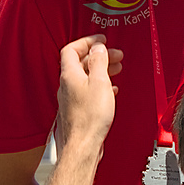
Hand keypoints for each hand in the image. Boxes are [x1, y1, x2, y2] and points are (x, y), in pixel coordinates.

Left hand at [55, 36, 117, 154]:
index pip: (72, 49)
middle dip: (98, 55)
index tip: (100, 40)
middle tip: (114, 54)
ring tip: (116, 68)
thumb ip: (98, 61)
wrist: (83, 145)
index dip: (86, 41)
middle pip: (80, 62)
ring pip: (85, 76)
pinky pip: (87, 90)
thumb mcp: (99, 82)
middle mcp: (67, 84)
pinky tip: (110, 89)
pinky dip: (99, 85)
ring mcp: (70, 97)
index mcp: (70, 74)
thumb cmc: (90, 117)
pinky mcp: (77, 109)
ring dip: (100, 69)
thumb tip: (98, 48)